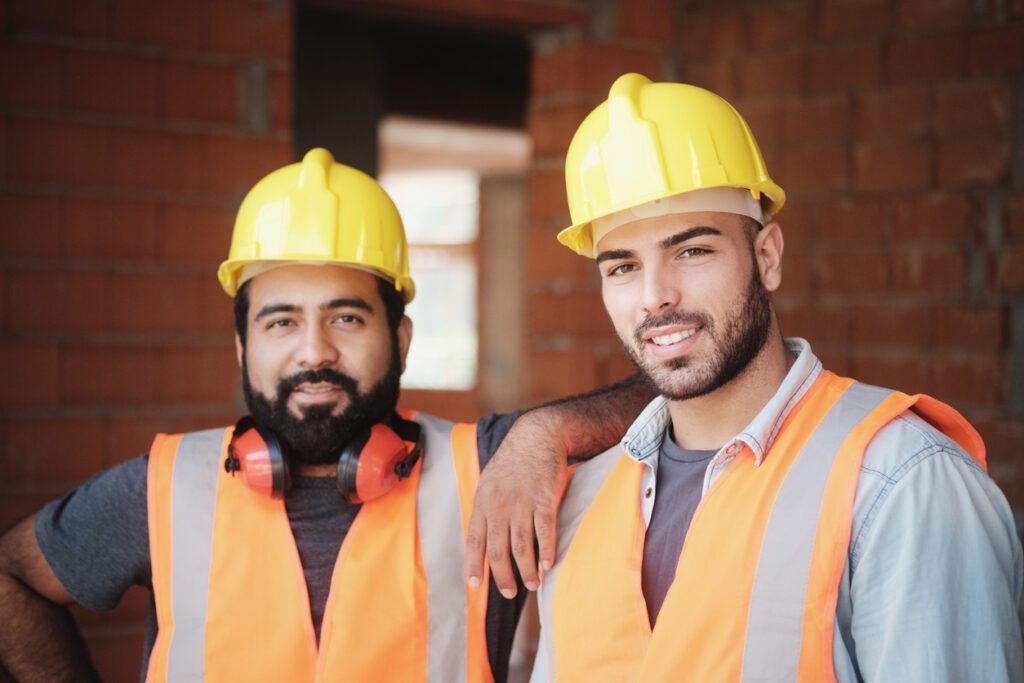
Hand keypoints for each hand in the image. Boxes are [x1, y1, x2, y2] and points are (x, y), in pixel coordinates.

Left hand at [464, 413, 567, 598]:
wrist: (537, 437)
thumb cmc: (513, 462)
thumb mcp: (489, 482)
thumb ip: (485, 509)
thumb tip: (481, 538)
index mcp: (483, 502)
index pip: (474, 541)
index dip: (474, 565)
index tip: (474, 586)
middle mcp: (499, 506)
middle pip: (498, 550)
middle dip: (502, 577)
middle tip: (509, 593)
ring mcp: (522, 503)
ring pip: (521, 547)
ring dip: (527, 571)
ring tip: (532, 585)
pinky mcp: (545, 500)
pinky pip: (545, 532)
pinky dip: (546, 552)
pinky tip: (549, 566)